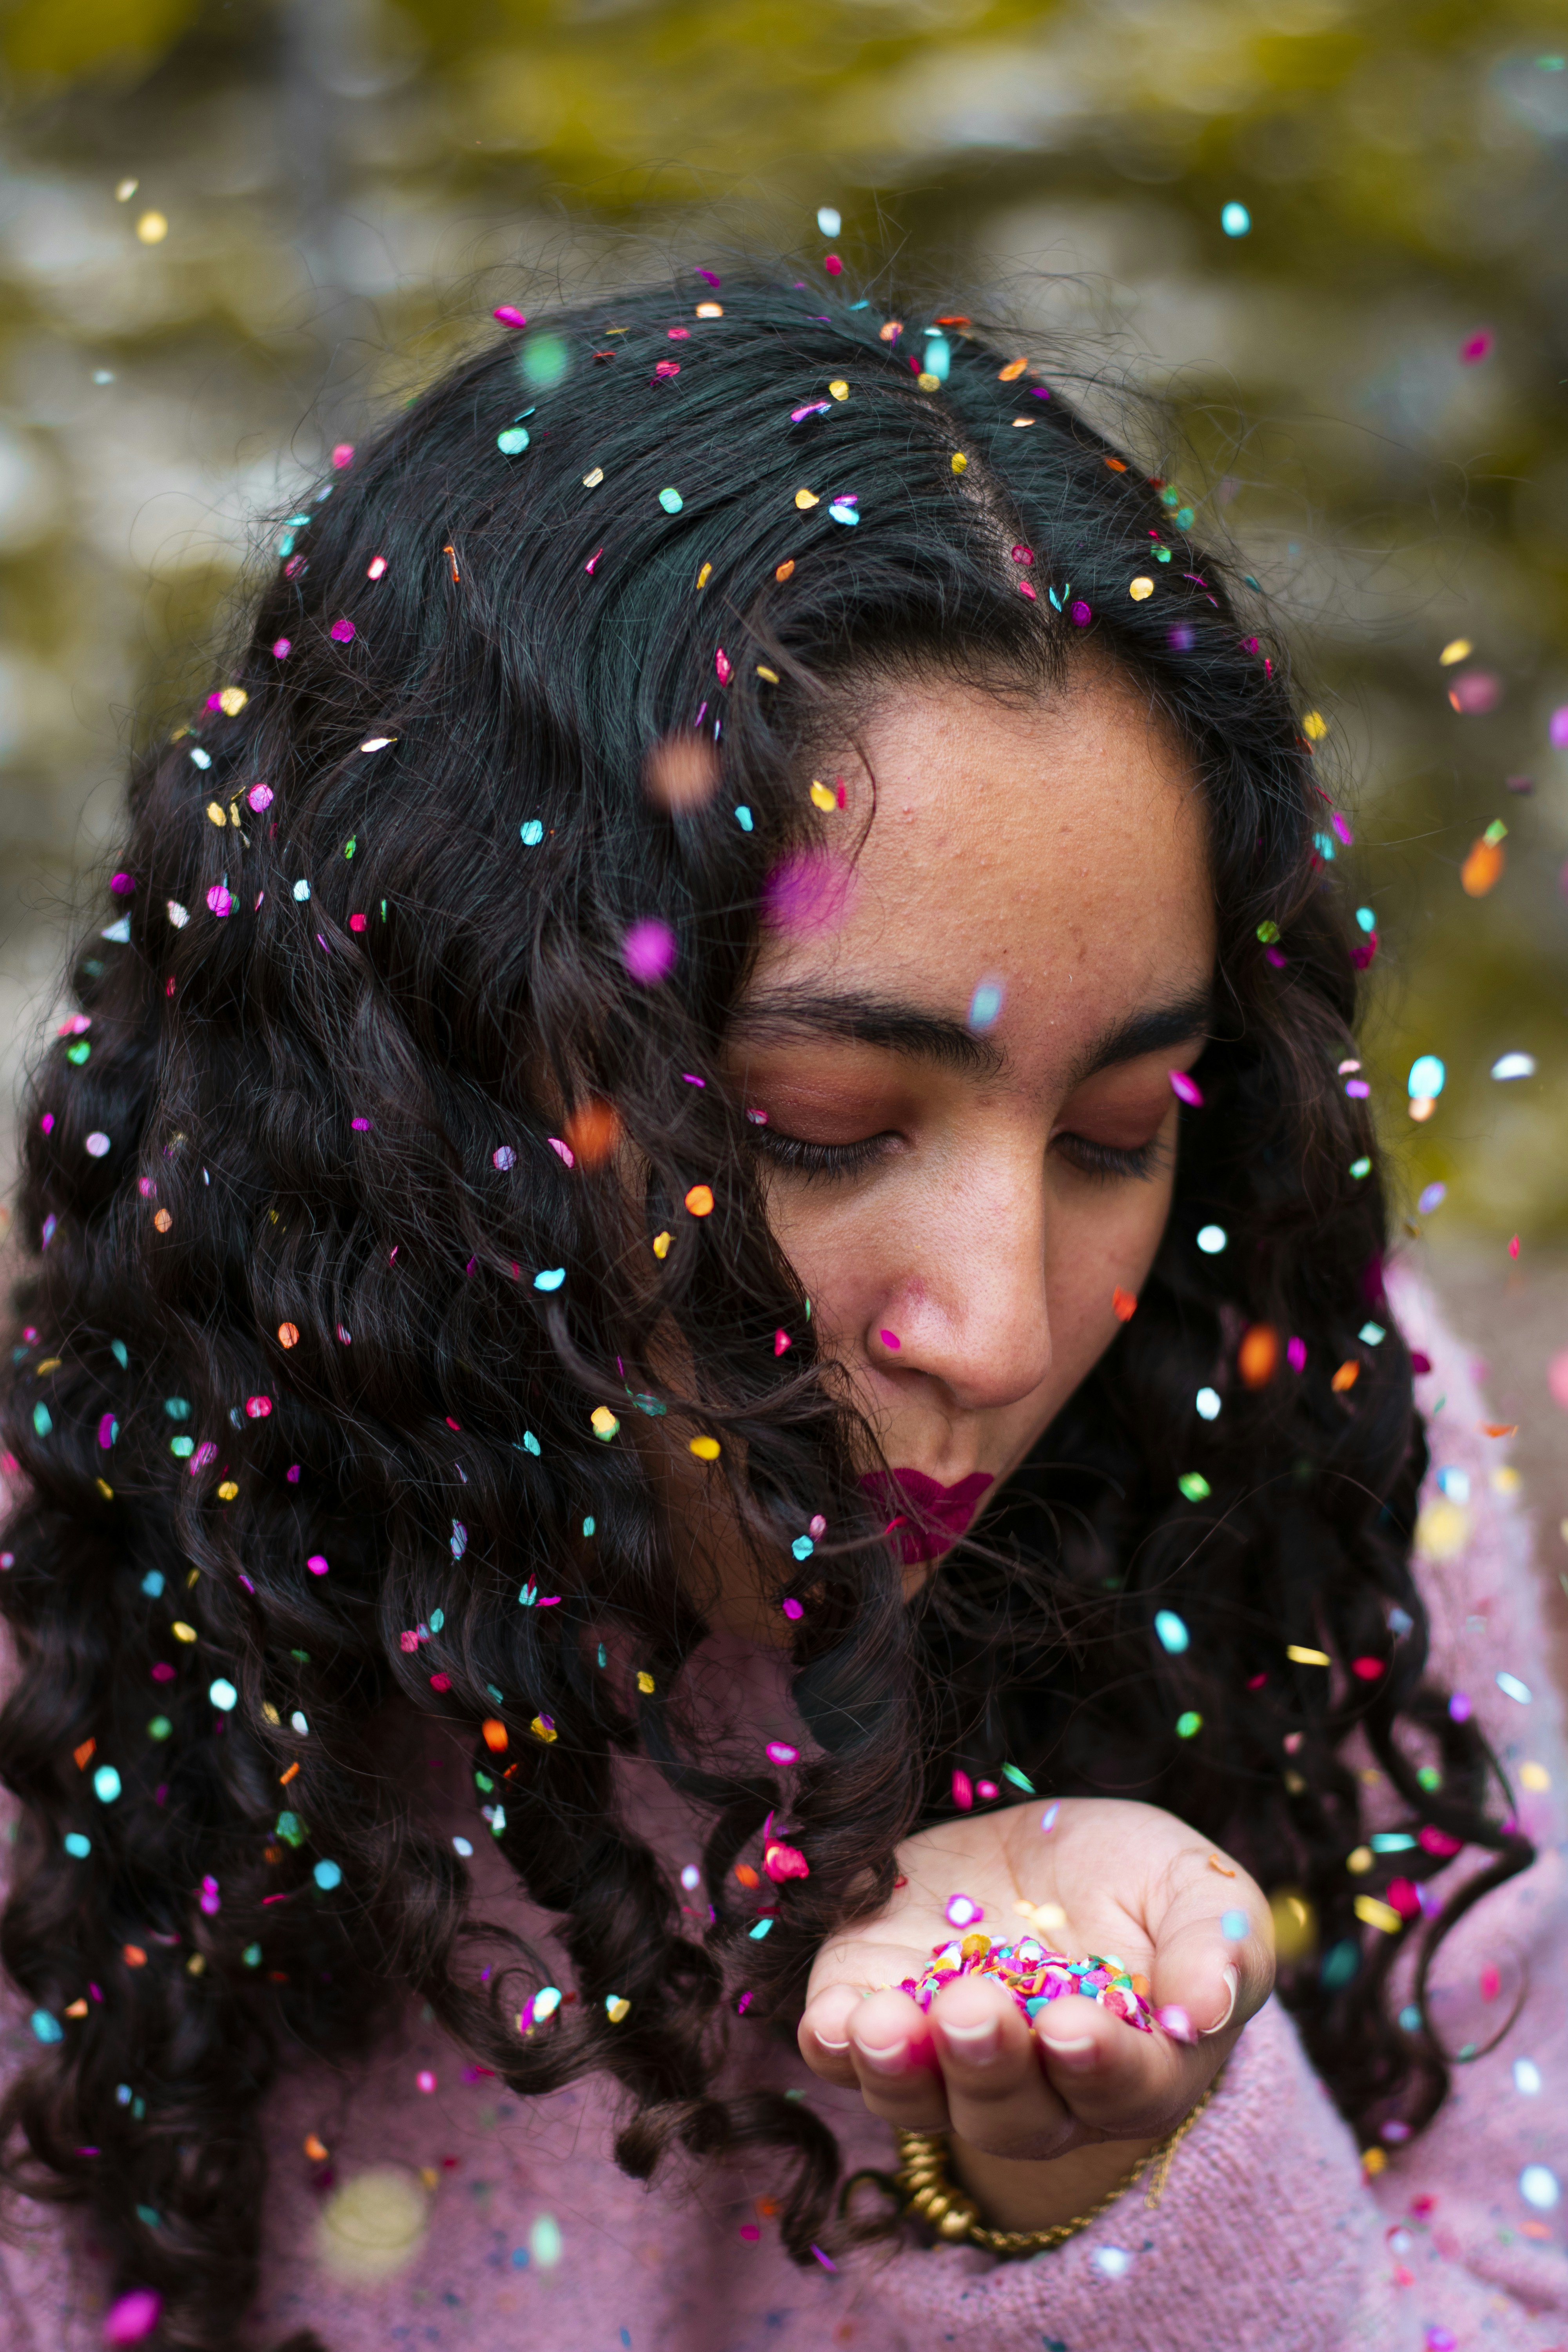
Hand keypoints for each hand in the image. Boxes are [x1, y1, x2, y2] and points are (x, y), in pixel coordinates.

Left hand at [798, 1796, 1272, 2230]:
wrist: (1050, 1856)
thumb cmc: (1144, 1886)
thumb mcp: (1202, 1891)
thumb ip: (1218, 1948)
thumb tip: (1204, 2012)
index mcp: (1132, 2068)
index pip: (1121, 2091)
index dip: (1098, 2068)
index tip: (1073, 2028)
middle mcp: (1035, 2088)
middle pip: (1010, 2114)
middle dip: (989, 2067)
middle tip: (977, 2010)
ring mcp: (946, 2059)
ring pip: (918, 2101)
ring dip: (898, 2071)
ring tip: (885, 2024)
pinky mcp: (876, 2011)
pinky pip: (842, 2056)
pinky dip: (832, 2044)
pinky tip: (832, 2019)